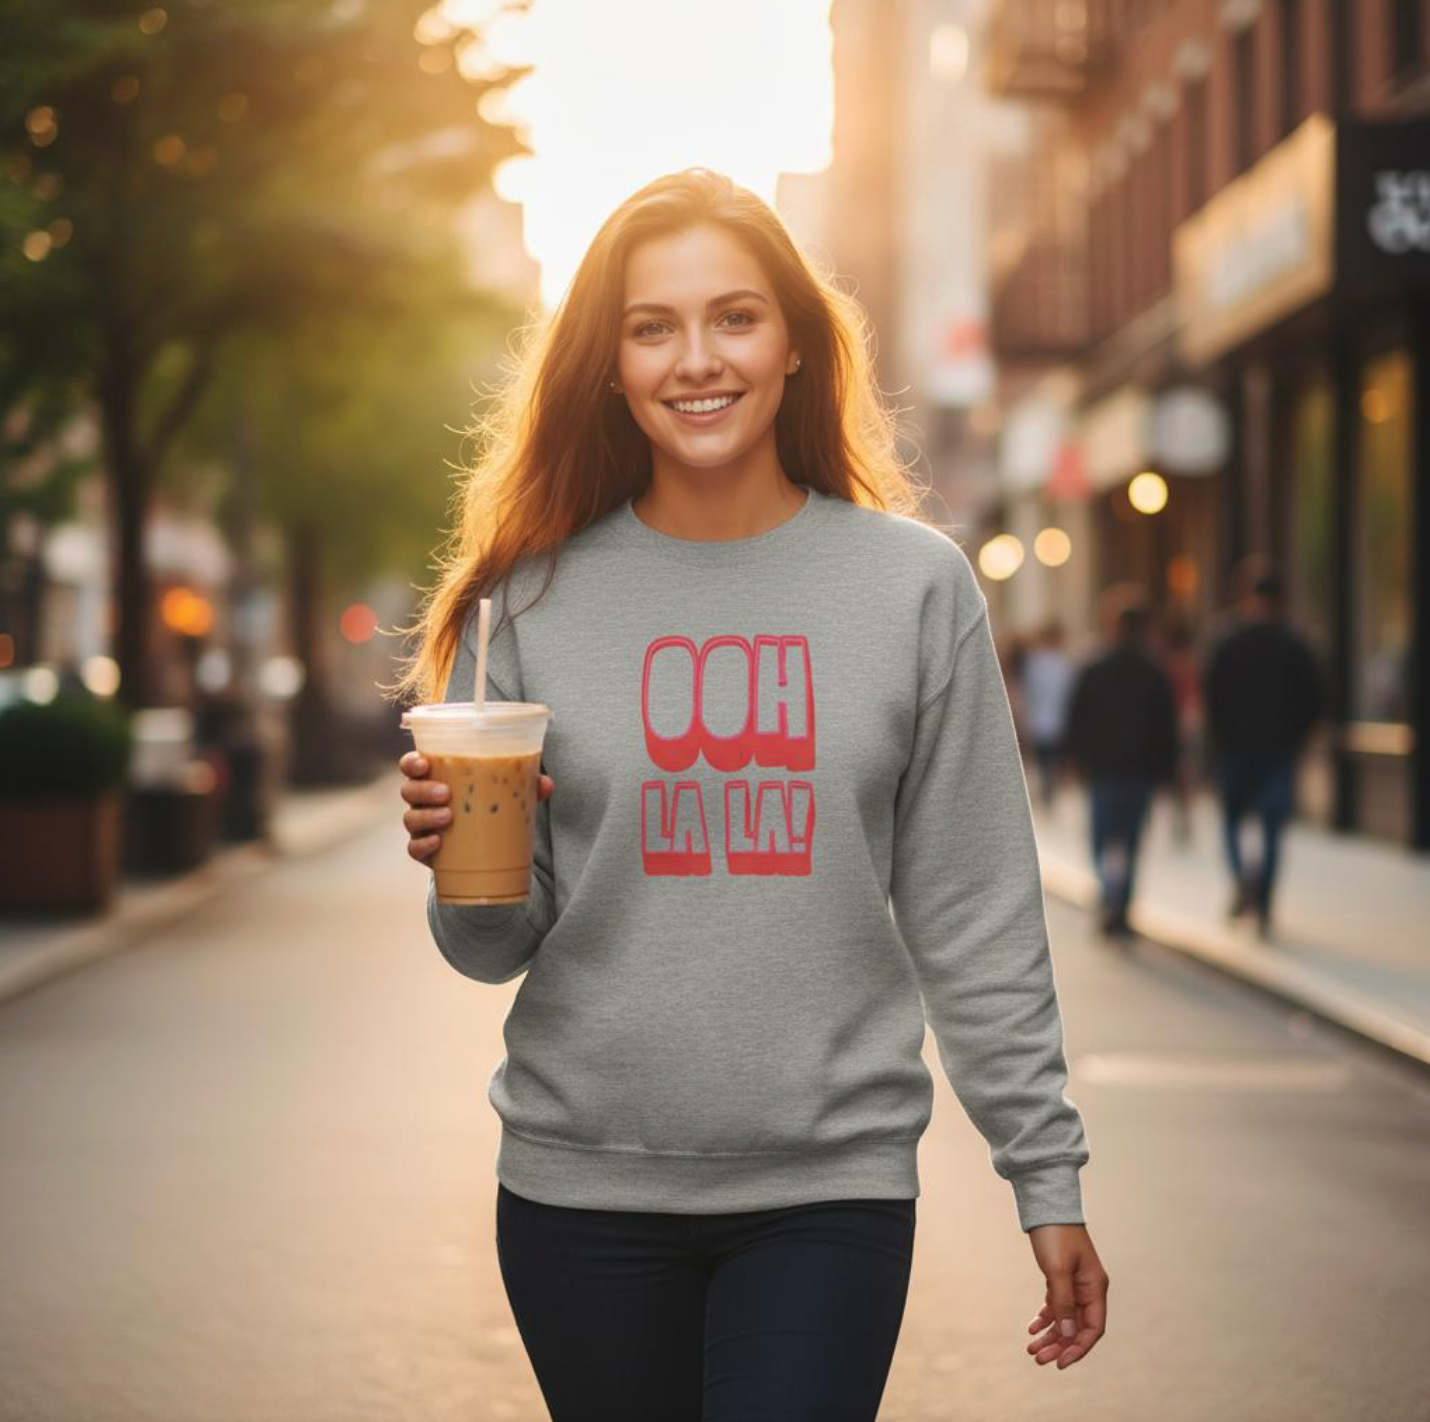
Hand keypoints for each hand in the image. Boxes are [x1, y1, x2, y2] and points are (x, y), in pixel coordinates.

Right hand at [399, 750, 553, 863]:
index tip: (424, 763)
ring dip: (427, 816)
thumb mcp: (505, 794)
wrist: (481, 849)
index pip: (412, 764)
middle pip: (409, 790)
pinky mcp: (425, 851)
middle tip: (446, 793)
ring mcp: (421, 826)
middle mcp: (422, 801)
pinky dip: (423, 845)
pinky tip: (438, 843)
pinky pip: (414, 848)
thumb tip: (546, 784)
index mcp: (436, 777)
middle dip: (423, 789)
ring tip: (449, 816)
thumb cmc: (488, 808)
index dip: (412, 761)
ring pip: (410, 818)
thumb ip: (525, 786)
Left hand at [1024, 1223, 1107, 1369]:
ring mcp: (1075, 1283)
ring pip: (1066, 1318)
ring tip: (1031, 1348)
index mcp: (1094, 1287)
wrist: (1044, 1204)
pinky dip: (1046, 1318)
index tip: (1059, 1363)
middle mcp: (1088, 1288)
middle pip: (1078, 1327)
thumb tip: (1069, 1334)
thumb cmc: (1054, 1234)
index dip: (1078, 1348)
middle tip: (1037, 1358)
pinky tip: (1033, 1328)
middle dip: (1059, 1345)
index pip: (1093, 1328)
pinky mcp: (1061, 1276)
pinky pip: (1057, 1305)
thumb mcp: (1057, 1270)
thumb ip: (1064, 1302)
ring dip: (1051, 1335)